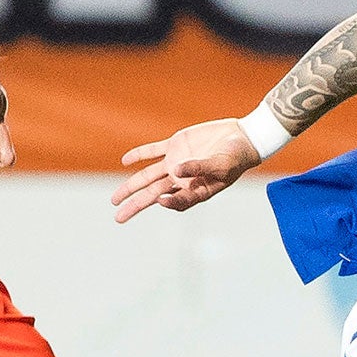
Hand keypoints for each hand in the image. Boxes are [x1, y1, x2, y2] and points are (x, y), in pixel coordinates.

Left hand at [112, 119, 263, 220]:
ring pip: (148, 176)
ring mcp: (177, 163)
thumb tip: (176, 170)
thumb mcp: (221, 165)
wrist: (241, 138)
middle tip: (118, 218)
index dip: (168, 203)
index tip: (160, 201)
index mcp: (196, 189)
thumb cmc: (236, 157)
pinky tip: (126, 161)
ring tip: (114, 199)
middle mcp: (182, 180)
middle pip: (154, 194)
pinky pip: (153, 151)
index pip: (177, 201)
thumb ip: (199, 168)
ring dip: (131, 186)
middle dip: (136, 205)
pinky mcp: (175, 145)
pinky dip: (140, 154)